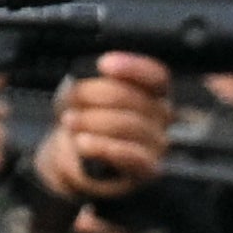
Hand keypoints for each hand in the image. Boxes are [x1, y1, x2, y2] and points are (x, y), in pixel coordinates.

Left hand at [36, 52, 171, 200]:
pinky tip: (82, 142)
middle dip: (93, 96)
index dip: (133, 68)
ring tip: (70, 123)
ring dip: (91, 122)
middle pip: (133, 98)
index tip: (103, 64)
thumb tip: (86, 76)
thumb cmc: (85, 122)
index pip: (156, 76)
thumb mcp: (81, 95)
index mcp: (151, 92)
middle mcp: (162, 116)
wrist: (77, 160)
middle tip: (71, 102)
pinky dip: (101, 146)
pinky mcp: (149, 168)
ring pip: (127, 124)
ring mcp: (158, 143)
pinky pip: (130, 155)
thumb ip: (88, 83)